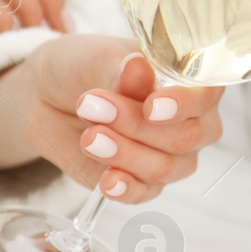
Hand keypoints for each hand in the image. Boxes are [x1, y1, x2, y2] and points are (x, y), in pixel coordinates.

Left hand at [16, 36, 225, 202]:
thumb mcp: (94, 58)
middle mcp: (188, 121)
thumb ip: (120, 68)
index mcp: (187, 81)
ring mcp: (168, 155)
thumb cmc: (80, 67)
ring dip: (125, 153)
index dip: (184, 103)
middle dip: (139, 126)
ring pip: (165, 167)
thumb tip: (139, 70)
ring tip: (89, 137)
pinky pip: (145, 193)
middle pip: (186, 137)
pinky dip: (126, 188)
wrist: (45, 97)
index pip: (205, 95)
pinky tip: (108, 180)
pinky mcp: (141, 181)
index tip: (151, 106)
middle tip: (95, 108)